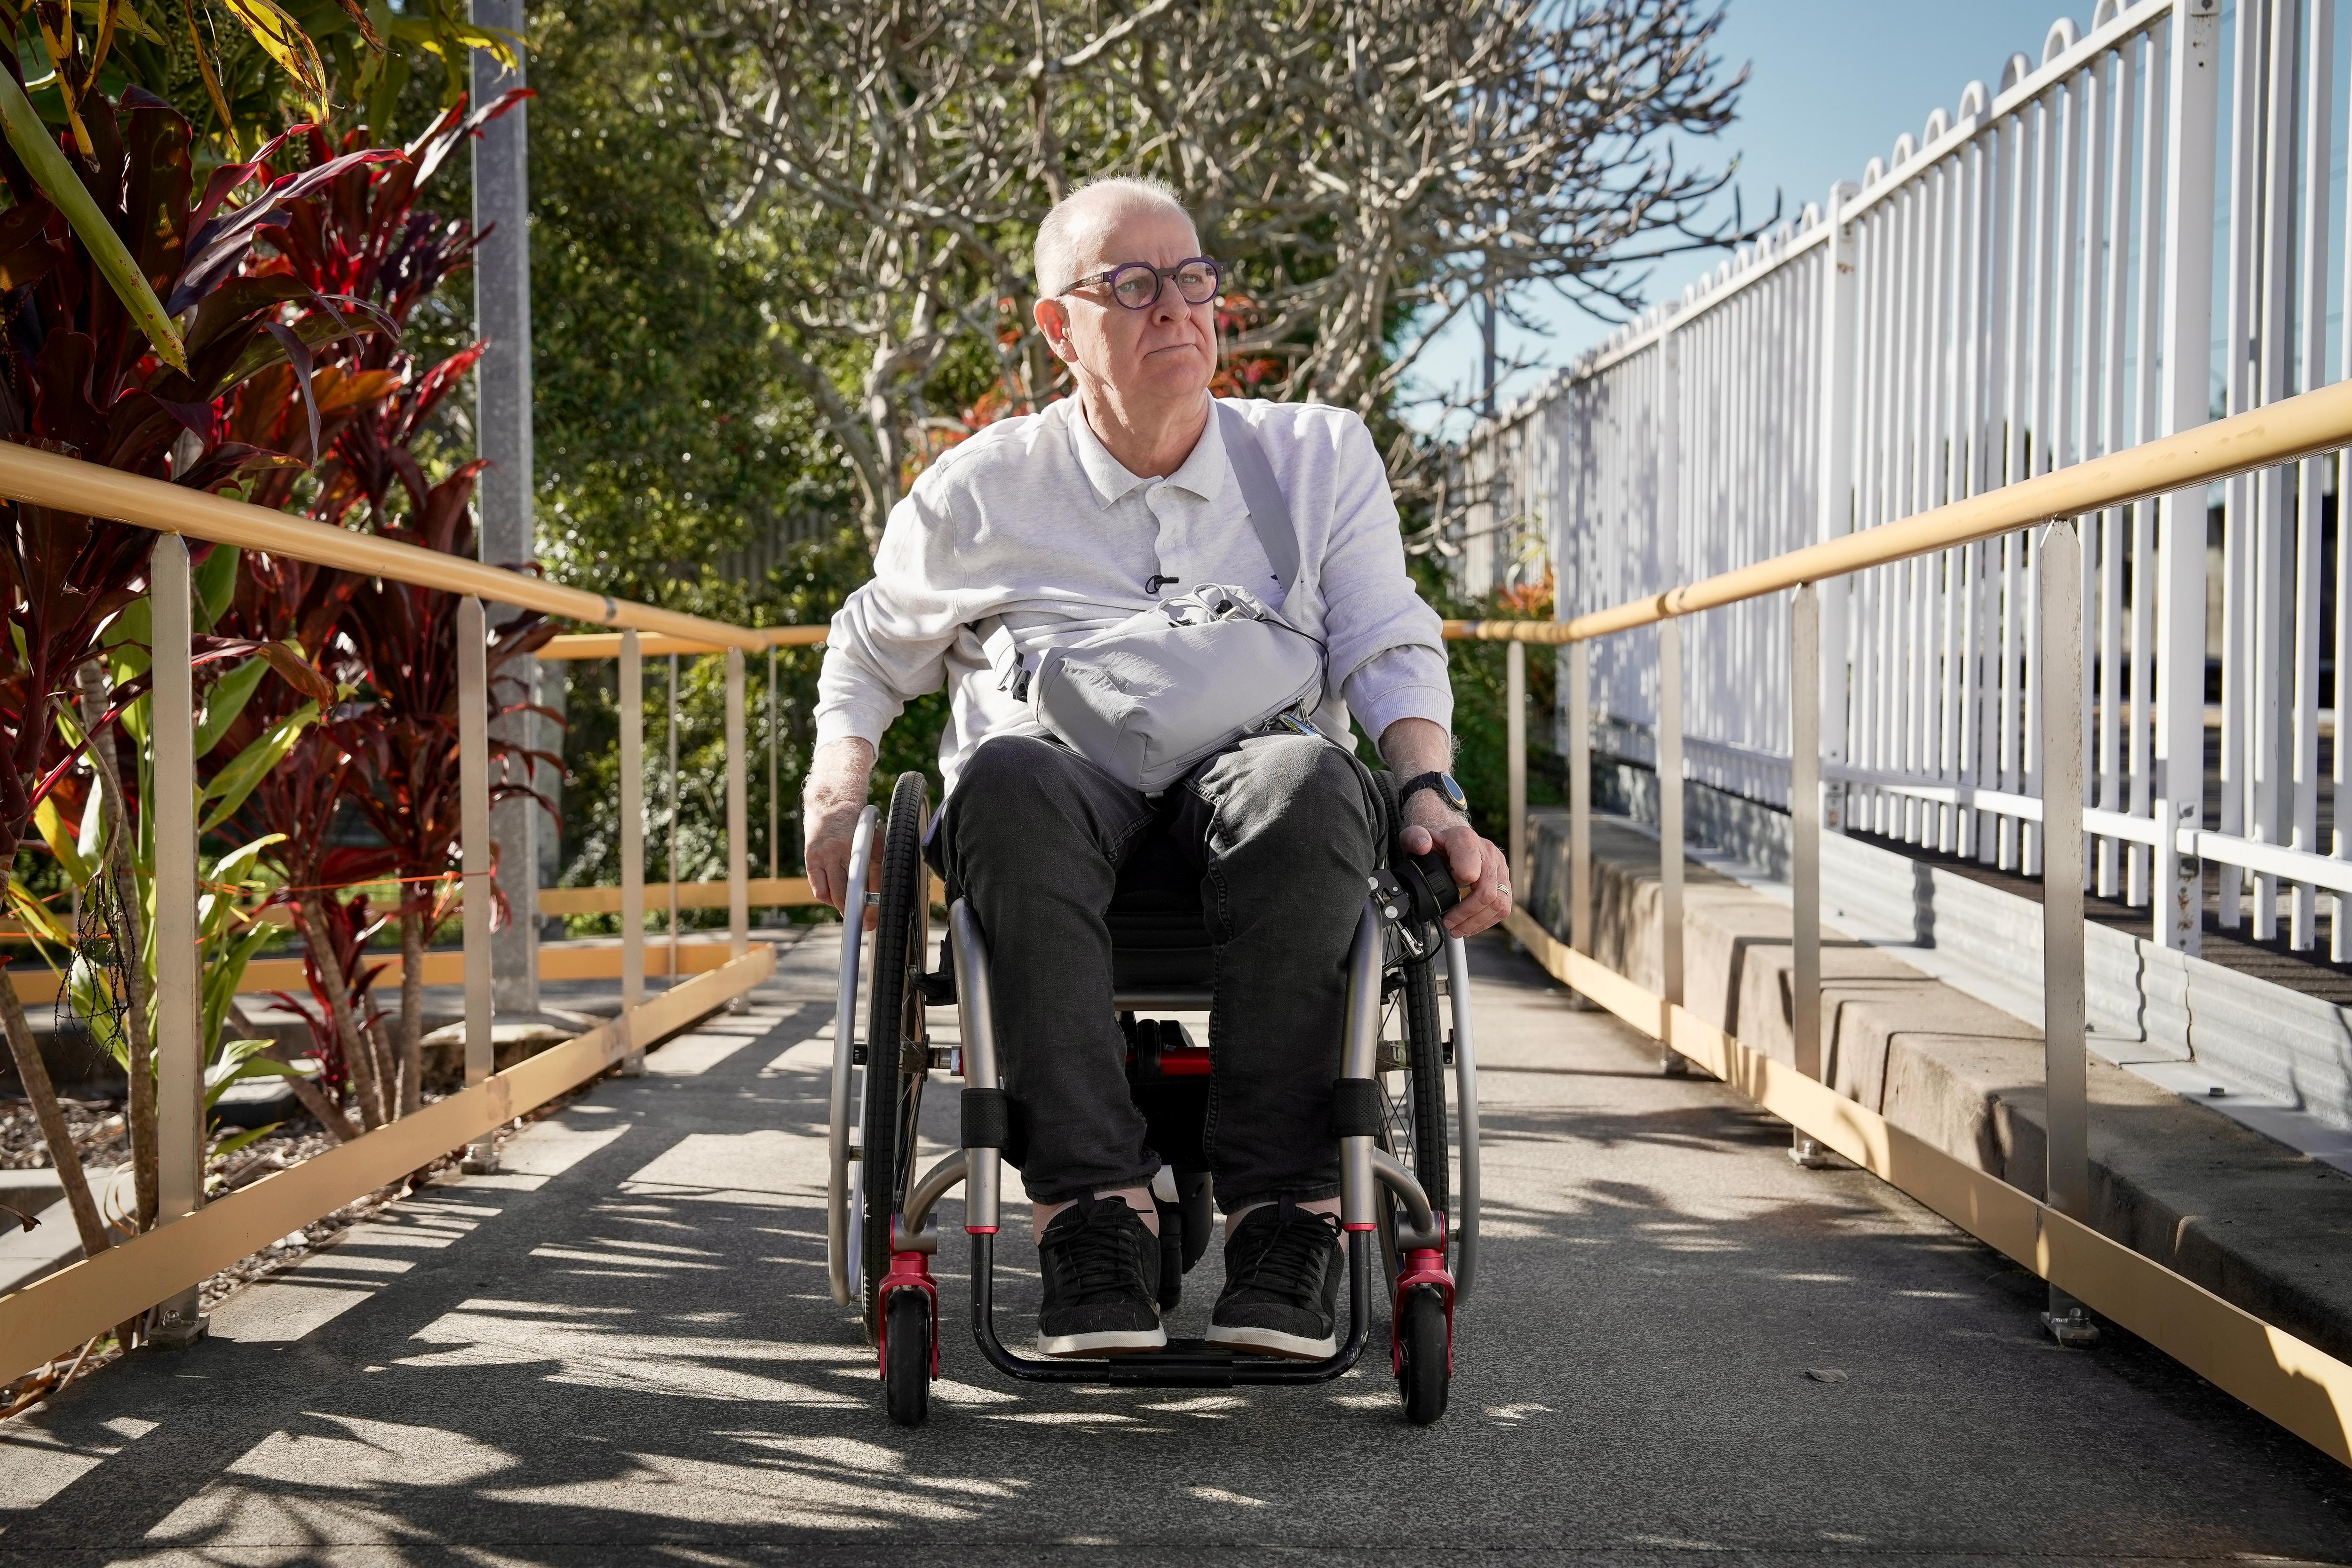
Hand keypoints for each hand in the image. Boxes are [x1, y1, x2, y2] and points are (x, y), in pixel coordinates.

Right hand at [803, 738, 878, 929]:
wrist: (832, 801)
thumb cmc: (859, 825)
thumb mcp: (876, 841)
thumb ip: (879, 868)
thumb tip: (880, 900)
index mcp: (865, 846)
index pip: (870, 884)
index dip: (870, 907)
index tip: (870, 923)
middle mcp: (844, 851)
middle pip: (848, 893)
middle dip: (854, 912)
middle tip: (862, 923)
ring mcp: (825, 855)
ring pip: (830, 894)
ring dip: (840, 906)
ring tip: (848, 907)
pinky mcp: (811, 858)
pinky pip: (818, 888)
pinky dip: (826, 897)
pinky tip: (834, 895)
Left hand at [1398, 810, 1510, 937]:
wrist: (1451, 838)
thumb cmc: (1434, 841)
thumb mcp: (1415, 835)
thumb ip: (1414, 838)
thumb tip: (1422, 846)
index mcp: (1466, 840)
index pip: (1470, 870)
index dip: (1457, 885)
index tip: (1442, 892)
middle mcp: (1487, 852)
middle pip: (1487, 892)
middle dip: (1466, 914)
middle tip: (1449, 923)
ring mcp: (1498, 866)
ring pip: (1499, 902)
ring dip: (1477, 921)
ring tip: (1458, 929)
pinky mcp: (1503, 879)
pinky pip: (1503, 906)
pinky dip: (1487, 920)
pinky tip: (1471, 925)